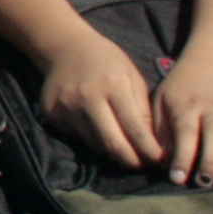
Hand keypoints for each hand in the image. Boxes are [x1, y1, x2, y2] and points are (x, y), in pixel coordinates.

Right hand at [35, 30, 161, 170]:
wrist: (65, 48)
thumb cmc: (107, 63)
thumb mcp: (132, 78)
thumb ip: (142, 111)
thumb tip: (153, 146)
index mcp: (113, 85)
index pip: (134, 128)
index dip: (149, 150)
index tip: (160, 160)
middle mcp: (87, 97)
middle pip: (112, 144)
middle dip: (131, 161)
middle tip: (142, 165)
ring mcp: (66, 107)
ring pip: (95, 145)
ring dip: (112, 152)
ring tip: (124, 149)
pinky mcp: (52, 114)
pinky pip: (78, 138)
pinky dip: (92, 140)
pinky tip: (99, 130)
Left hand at [153, 62, 212, 186]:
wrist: (209, 64)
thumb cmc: (179, 92)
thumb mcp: (160, 103)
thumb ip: (159, 132)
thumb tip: (161, 163)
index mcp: (187, 106)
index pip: (185, 132)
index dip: (182, 156)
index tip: (177, 178)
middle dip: (212, 158)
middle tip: (205, 181)